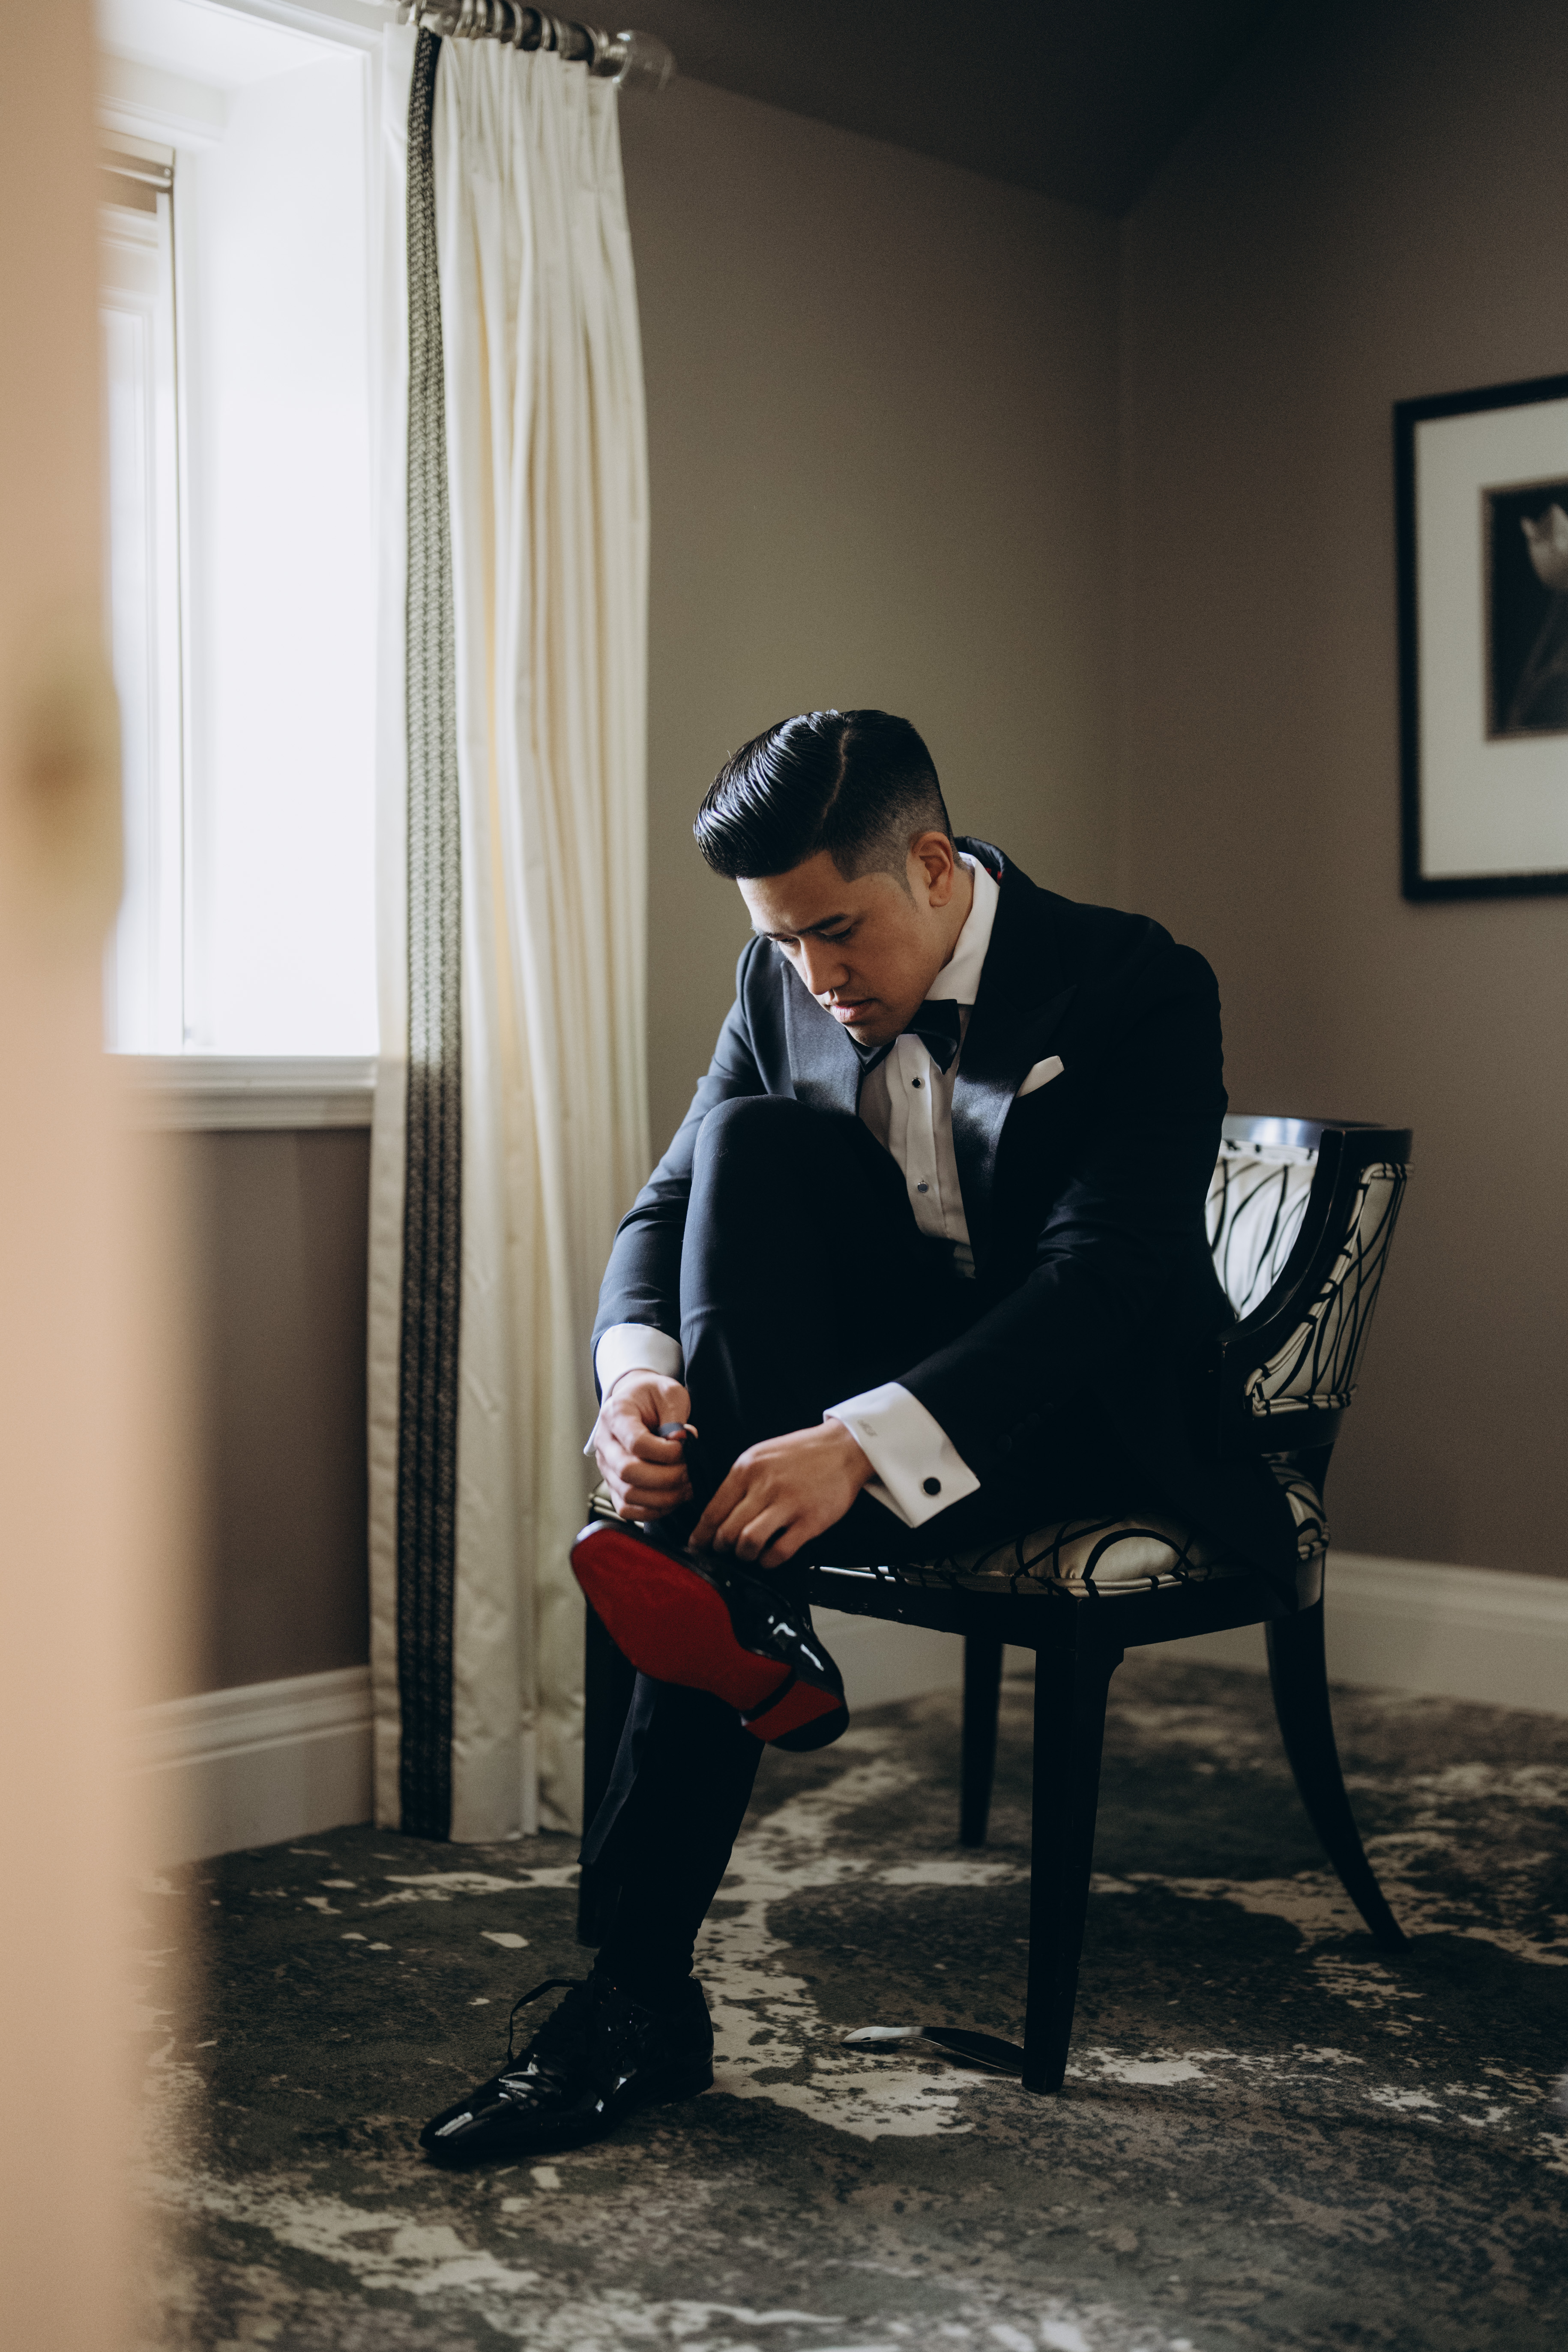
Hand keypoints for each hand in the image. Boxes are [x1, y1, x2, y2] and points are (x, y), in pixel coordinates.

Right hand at [591, 1372, 694, 1522]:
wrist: (636, 1401)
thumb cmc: (654, 1396)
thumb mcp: (670, 1393)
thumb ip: (675, 1416)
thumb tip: (680, 1442)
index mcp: (616, 1415)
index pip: (636, 1443)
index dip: (666, 1452)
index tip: (685, 1447)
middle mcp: (605, 1443)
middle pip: (628, 1472)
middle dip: (667, 1477)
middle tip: (690, 1471)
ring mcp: (606, 1467)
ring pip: (628, 1494)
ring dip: (664, 1496)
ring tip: (687, 1485)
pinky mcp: (613, 1485)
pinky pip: (627, 1509)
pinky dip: (653, 1510)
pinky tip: (673, 1497)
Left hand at [690, 1418, 874, 1567]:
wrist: (845, 1448)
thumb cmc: (802, 1453)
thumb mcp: (762, 1455)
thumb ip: (741, 1481)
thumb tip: (719, 1514)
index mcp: (747, 1468)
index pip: (713, 1510)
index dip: (701, 1535)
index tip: (696, 1547)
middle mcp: (764, 1486)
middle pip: (727, 1530)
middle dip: (720, 1548)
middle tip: (723, 1553)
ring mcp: (788, 1504)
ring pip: (748, 1542)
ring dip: (743, 1555)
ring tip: (747, 1554)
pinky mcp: (810, 1521)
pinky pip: (779, 1551)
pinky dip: (768, 1561)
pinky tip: (769, 1558)